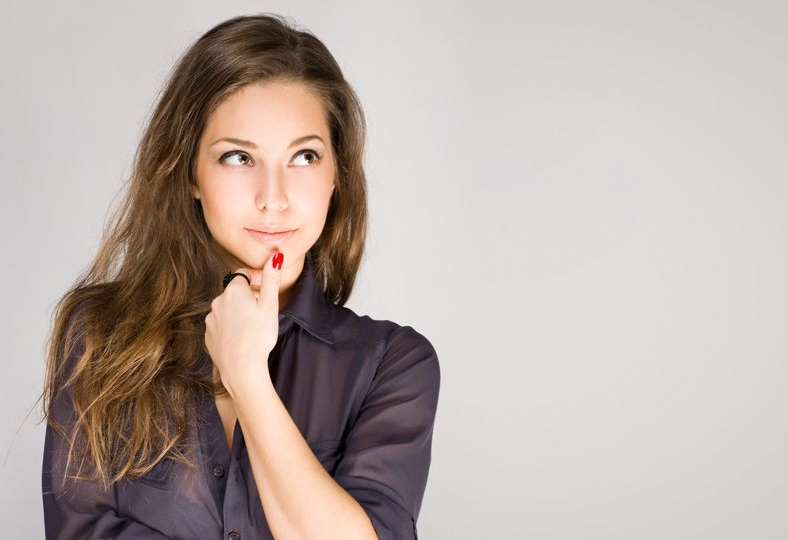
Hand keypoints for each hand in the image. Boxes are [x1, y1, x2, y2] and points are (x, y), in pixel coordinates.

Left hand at [204, 251, 283, 395]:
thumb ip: (271, 279)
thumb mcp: (270, 305)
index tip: (266, 290)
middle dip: (248, 297)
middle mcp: (218, 302)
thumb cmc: (259, 336)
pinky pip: (221, 324)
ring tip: (253, 327)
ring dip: (238, 312)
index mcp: (234, 291)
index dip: (256, 279)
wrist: (241, 368)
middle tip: (263, 311)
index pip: (243, 274)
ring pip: (227, 309)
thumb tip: (275, 256)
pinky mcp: (208, 335)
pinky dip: (230, 326)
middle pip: (235, 292)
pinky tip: (242, 338)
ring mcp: (211, 319)